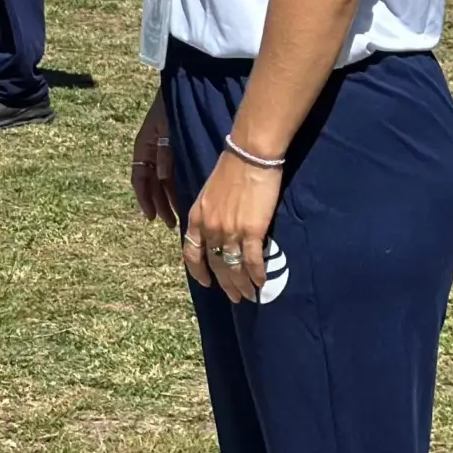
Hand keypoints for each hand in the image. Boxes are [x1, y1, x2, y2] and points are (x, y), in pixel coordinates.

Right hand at [129, 96, 178, 229]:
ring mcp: (163, 152)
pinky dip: (176, 188)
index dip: (144, 198)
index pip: (140, 178)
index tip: (151, 216)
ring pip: (162, 182)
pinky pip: (172, 174)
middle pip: (151, 185)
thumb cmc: (173, 106)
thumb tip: (160, 177)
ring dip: (168, 200)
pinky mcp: (176, 152)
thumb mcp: (165, 128)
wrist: (188, 89)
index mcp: (144, 146)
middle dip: (159, 205)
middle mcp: (151, 152)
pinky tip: (184, 200)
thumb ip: (164, 152)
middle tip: (170, 224)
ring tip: (177, 218)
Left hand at [184, 150, 279, 303]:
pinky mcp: (251, 231)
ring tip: (249, 295)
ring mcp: (229, 231)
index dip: (198, 271)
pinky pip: (252, 261)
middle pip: (215, 265)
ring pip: (233, 268)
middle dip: (225, 284)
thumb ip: (208, 214)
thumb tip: (215, 228)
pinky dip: (256, 275)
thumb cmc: (231, 170)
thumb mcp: (208, 194)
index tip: (205, 282)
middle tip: (234, 296)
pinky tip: (261, 283)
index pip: (191, 253)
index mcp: (196, 218)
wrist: (249, 156)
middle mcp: (209, 228)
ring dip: (241, 285)